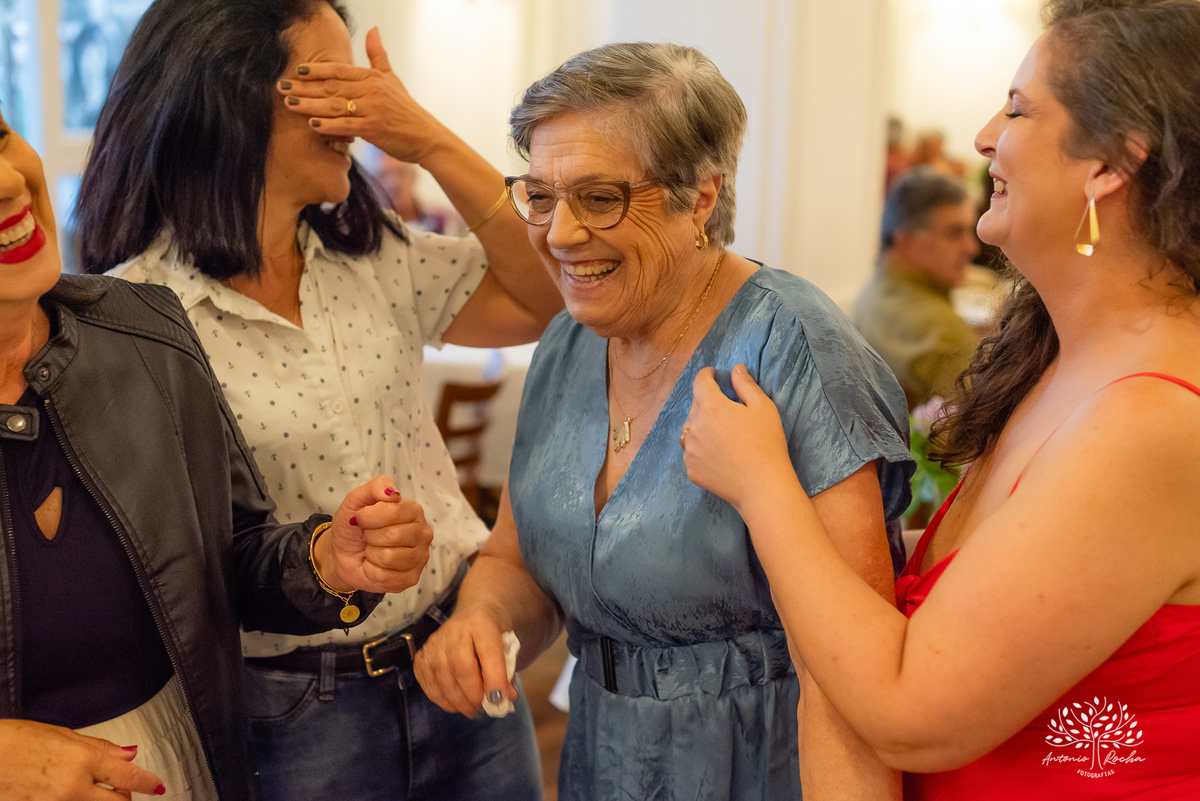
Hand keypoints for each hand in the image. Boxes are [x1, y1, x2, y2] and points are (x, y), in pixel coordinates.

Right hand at [0, 719, 164, 798]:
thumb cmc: (15, 740)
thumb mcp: (63, 735)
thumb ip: (99, 748)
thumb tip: (128, 754)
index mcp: (83, 760)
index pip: (128, 777)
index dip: (148, 783)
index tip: (158, 786)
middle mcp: (72, 787)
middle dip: (123, 798)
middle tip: (121, 789)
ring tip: (85, 787)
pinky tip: (64, 793)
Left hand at [277, 27, 452, 164]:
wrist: (427, 137)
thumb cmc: (407, 111)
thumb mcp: (393, 79)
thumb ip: (378, 56)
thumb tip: (372, 29)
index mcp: (374, 77)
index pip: (339, 70)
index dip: (317, 70)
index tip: (297, 71)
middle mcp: (372, 91)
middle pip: (331, 87)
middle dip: (304, 87)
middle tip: (282, 86)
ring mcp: (373, 110)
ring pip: (335, 105)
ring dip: (310, 104)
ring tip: (290, 104)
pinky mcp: (375, 129)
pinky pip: (347, 126)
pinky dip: (329, 125)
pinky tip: (312, 124)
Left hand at [321, 476, 432, 593]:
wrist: (342, 553)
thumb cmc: (354, 526)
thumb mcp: (357, 500)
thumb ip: (377, 487)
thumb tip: (393, 493)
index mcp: (413, 510)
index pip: (392, 511)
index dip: (368, 517)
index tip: (362, 518)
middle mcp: (422, 533)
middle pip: (392, 535)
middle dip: (370, 536)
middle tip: (368, 536)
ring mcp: (420, 557)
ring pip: (389, 557)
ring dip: (371, 554)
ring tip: (372, 550)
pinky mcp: (412, 578)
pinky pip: (386, 577)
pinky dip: (371, 571)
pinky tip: (374, 565)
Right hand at [413, 605, 515, 716]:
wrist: (471, 616)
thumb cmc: (491, 636)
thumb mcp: (507, 648)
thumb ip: (507, 673)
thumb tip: (504, 700)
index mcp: (482, 623)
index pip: (488, 652)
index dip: (494, 678)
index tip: (498, 699)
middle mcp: (455, 630)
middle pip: (461, 667)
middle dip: (473, 695)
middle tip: (482, 708)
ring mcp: (435, 642)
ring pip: (442, 678)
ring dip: (458, 702)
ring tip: (471, 709)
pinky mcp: (422, 655)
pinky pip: (429, 684)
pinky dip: (442, 699)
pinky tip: (455, 703)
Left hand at [682, 364, 794, 509]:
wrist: (762, 486)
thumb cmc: (767, 444)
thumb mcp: (763, 408)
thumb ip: (745, 385)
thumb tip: (735, 369)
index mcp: (711, 407)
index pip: (700, 382)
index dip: (706, 375)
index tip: (712, 374)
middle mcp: (694, 426)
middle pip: (695, 406)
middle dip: (707, 402)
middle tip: (726, 410)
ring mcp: (690, 450)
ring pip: (690, 430)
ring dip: (701, 426)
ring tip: (721, 434)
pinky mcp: (691, 469)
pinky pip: (692, 452)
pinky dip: (701, 449)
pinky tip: (719, 455)